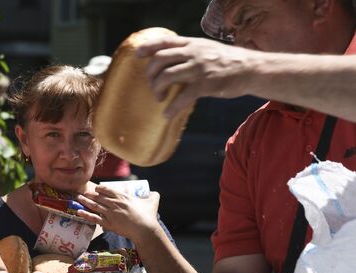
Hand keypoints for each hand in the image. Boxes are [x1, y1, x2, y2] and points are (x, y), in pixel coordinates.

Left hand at [77, 185, 160, 241]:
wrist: (145, 230)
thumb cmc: (149, 216)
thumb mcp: (152, 202)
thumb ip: (153, 196)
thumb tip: (155, 193)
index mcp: (123, 196)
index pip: (107, 189)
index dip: (100, 188)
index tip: (96, 188)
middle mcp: (114, 203)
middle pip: (99, 196)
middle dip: (90, 194)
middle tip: (84, 193)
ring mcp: (110, 213)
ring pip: (95, 205)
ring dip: (85, 201)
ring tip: (79, 198)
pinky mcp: (108, 223)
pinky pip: (94, 218)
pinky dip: (85, 214)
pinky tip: (79, 211)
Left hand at [136, 34, 251, 118]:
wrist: (251, 69)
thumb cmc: (228, 62)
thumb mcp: (208, 49)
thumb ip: (190, 52)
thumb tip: (171, 61)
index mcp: (193, 44)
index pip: (165, 41)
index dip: (148, 47)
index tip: (138, 55)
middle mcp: (194, 53)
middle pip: (160, 60)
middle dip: (150, 74)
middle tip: (152, 86)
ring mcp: (199, 68)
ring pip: (167, 77)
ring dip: (157, 89)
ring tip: (158, 98)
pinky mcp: (206, 85)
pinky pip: (182, 97)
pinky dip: (171, 108)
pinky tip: (167, 114)